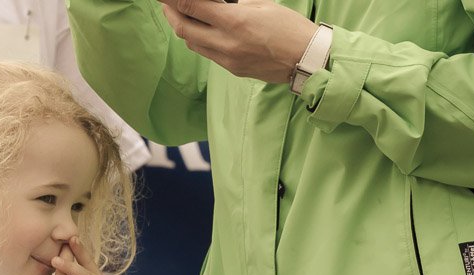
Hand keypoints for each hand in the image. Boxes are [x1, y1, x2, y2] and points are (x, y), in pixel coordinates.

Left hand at [160, 0, 317, 83]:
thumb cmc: (288, 27)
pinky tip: (202, 30)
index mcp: (235, 21)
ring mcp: (228, 59)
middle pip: (183, 28)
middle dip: (171, 13)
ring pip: (192, 43)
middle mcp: (227, 43)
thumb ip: (232, 3)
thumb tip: (213, 2)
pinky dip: (199, 40)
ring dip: (183, 28)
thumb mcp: (260, 4)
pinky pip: (207, 53)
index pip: (191, 6)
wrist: (306, 59)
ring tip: (182, 15)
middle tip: (168, 3)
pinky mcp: (232, 70)